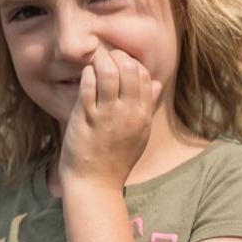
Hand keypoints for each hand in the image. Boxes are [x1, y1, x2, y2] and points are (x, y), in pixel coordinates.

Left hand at [59, 44, 162, 191]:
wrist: (95, 183)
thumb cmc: (116, 158)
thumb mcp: (140, 133)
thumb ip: (147, 106)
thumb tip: (157, 83)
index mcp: (143, 115)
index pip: (144, 76)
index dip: (131, 63)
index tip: (119, 63)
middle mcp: (128, 113)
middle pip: (129, 69)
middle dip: (116, 57)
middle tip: (105, 59)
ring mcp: (107, 115)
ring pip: (109, 73)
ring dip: (101, 62)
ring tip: (94, 64)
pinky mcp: (85, 117)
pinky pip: (88, 86)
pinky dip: (87, 74)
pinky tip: (86, 75)